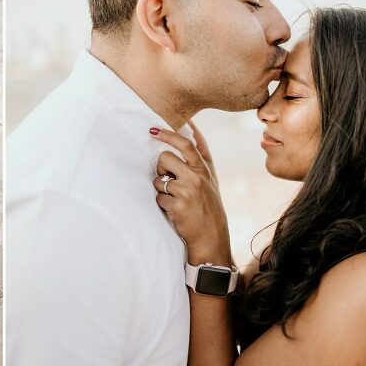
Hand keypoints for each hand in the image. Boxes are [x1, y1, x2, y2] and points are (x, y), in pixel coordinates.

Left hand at [151, 127, 229, 260]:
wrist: (211, 236)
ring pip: (158, 179)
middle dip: (160, 167)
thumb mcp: (211, 180)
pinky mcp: (178, 205)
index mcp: (205, 169)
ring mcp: (188, 191)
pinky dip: (162, 204)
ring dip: (162, 189)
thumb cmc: (208, 205)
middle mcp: (198, 177)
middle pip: (165, 158)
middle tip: (168, 179)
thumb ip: (201, 158)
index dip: (170, 134)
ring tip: (176, 199)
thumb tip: (191, 130)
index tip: (154, 129)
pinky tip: (175, 210)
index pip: (187, 144)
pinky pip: (158, 197)